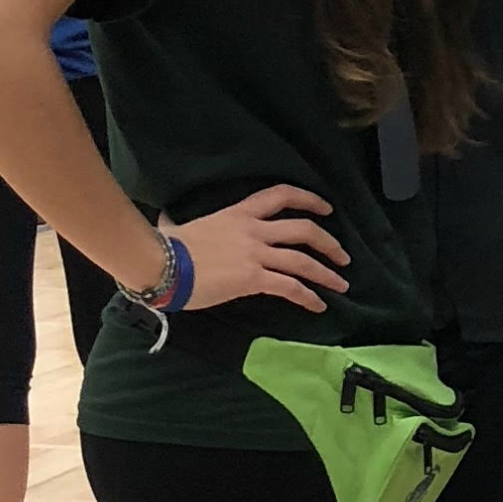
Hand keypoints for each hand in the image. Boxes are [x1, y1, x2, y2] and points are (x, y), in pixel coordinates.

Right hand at [167, 184, 351, 312]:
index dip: (308, 199)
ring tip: (342, 285)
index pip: (281, 195)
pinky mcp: (253, 278)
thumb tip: (166, 222)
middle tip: (343, 256)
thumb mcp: (179, 226)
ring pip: (303, 261)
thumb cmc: (164, 247)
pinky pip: (290, 287)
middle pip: (304, 230)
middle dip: (329, 243)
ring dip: (327, 273)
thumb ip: (181, 223)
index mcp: (239, 213)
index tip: (326, 208)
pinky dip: (308, 297)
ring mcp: (256, 254)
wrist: (159, 264)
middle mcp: (254, 230)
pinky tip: (318, 305)